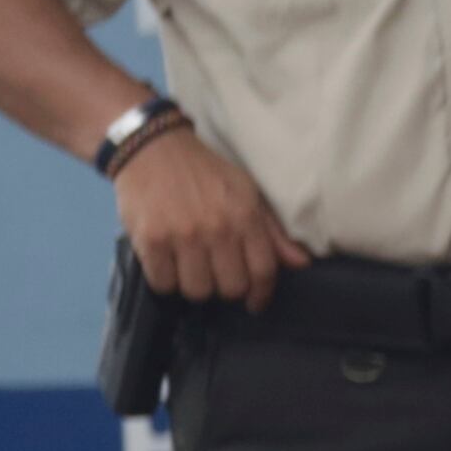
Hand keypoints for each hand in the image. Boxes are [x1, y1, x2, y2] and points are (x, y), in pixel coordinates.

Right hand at [116, 126, 310, 307]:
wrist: (152, 147)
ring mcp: (182, 235)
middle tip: (216, 276)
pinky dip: (165, 280)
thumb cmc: (205, 173)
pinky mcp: (150, 239)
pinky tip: (167, 265)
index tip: (254, 303)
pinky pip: (163, 282)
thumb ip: (272, 232)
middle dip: (225, 288)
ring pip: (197, 290)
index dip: (261, 294)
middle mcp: (217, 228)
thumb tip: (301, 264)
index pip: (263, 272)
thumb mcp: (247, 194)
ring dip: (194, 285)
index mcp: (245, 217)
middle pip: (230, 288)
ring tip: (190, 269)